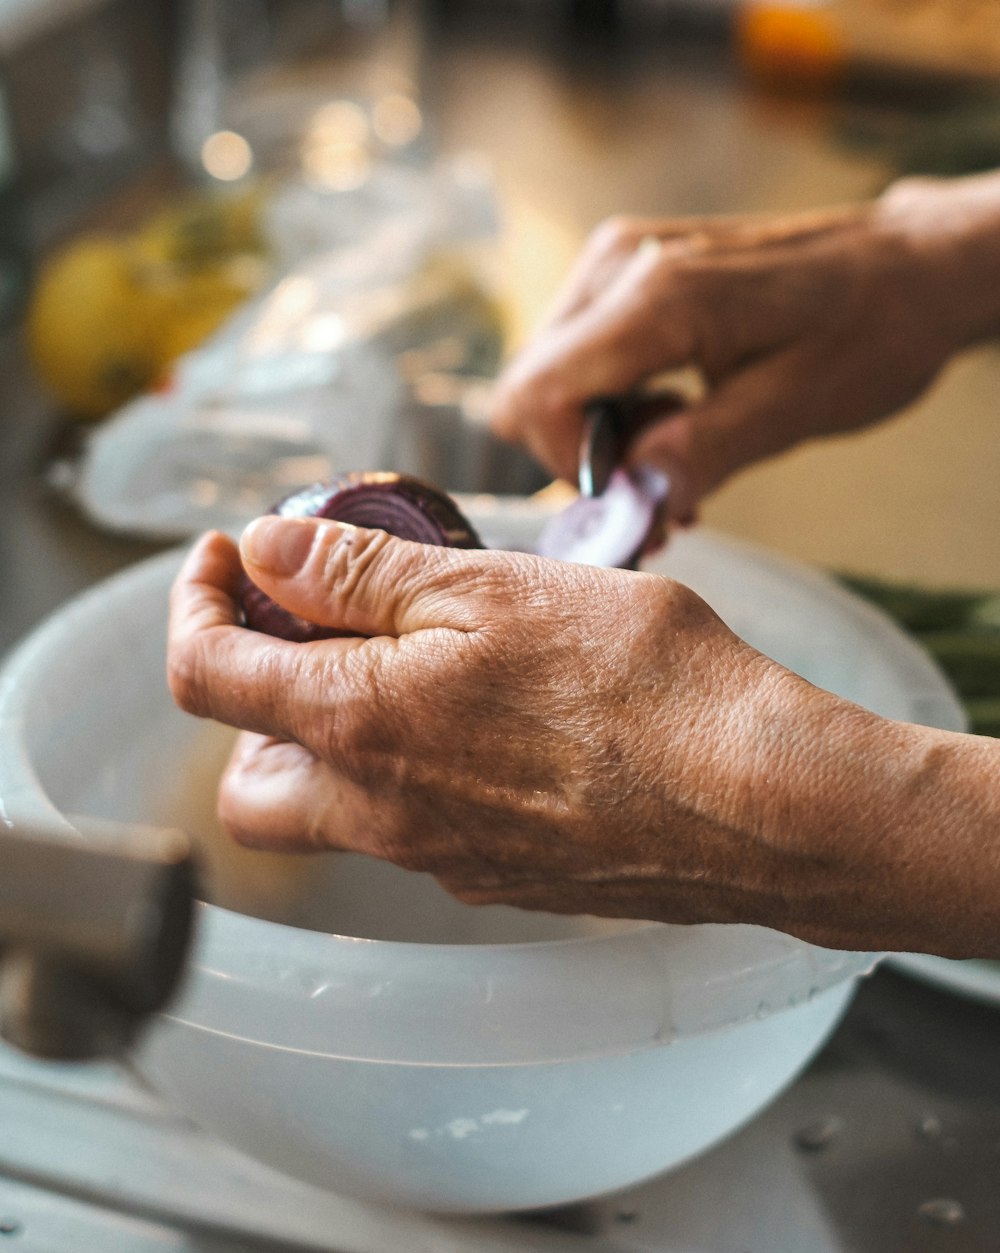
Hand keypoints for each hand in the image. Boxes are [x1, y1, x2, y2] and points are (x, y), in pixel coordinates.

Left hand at [167, 516, 838, 931]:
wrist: (760, 802)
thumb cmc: (640, 682)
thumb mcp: (489, 587)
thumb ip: (360, 574)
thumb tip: (266, 551)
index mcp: (358, 726)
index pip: (207, 675)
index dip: (194, 603)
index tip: (226, 557)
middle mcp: (382, 814)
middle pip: (249, 784)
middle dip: (247, 706)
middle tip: (302, 633)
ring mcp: (443, 858)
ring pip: (336, 811)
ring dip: (335, 736)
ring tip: (411, 659)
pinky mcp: (503, 877)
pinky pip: (419, 831)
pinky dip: (416, 771)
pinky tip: (492, 717)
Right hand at [490, 176, 999, 519]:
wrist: (906, 267)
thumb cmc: (871, 327)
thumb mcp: (799, 404)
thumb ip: (708, 449)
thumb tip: (635, 501)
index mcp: (658, 297)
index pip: (537, 394)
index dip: (568, 467)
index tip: (631, 500)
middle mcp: (617, 266)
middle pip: (530, 391)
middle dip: (583, 461)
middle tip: (658, 495)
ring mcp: (615, 263)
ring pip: (547, 380)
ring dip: (598, 440)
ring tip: (676, 460)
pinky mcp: (623, 274)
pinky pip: (576, 360)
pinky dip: (610, 410)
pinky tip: (671, 424)